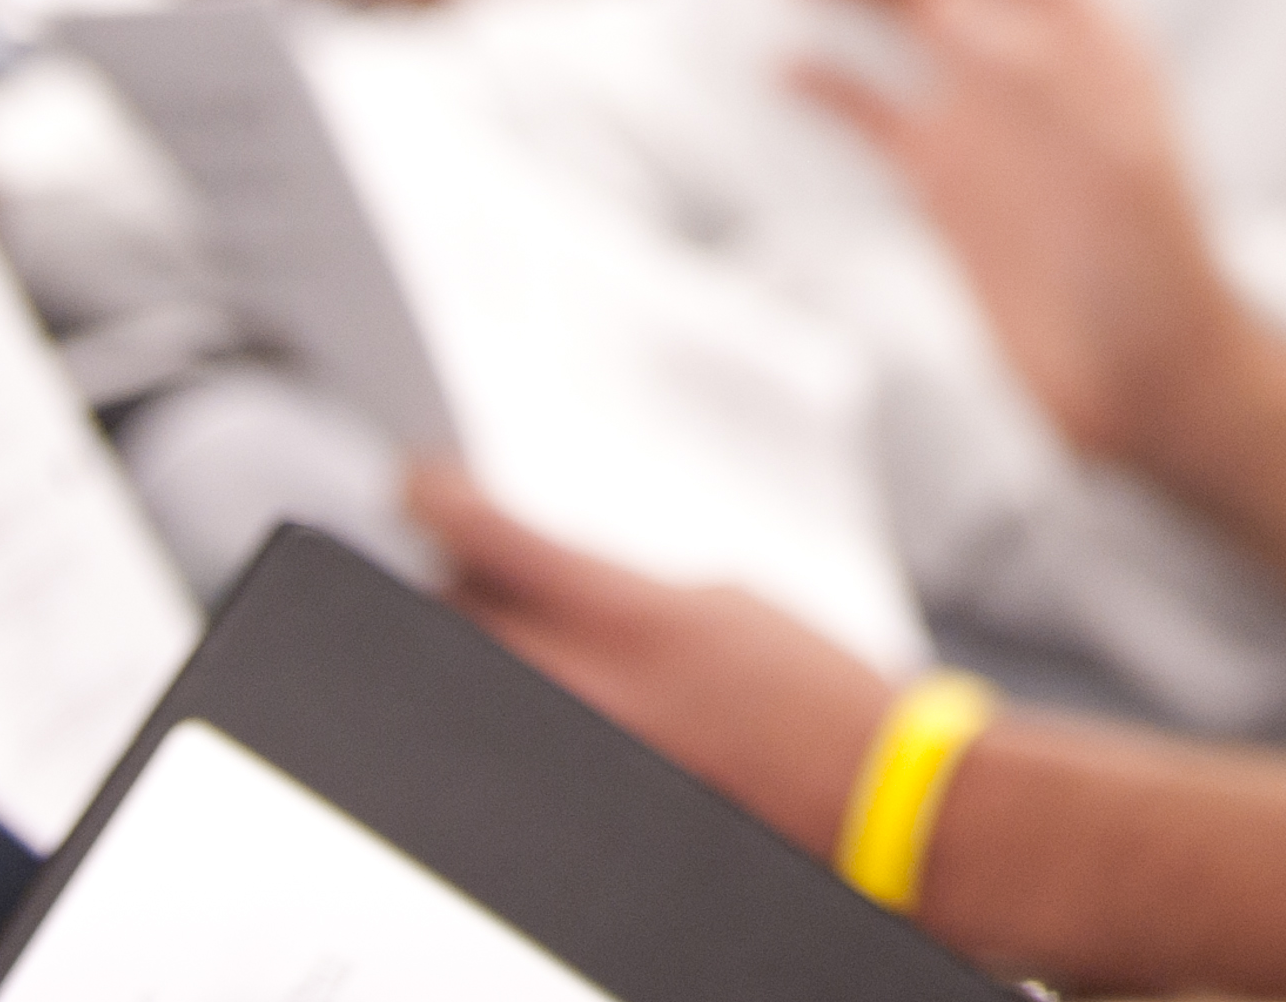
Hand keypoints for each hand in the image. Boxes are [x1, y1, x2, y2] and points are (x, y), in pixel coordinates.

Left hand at [409, 464, 887, 838]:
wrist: (866, 792)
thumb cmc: (816, 693)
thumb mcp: (721, 604)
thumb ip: (622, 592)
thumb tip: (552, 588)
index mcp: (630, 616)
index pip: (492, 541)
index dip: (438, 501)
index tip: (419, 484)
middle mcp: (588, 688)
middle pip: (456, 616)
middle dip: (454, 579)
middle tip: (466, 558)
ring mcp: (579, 752)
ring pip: (475, 683)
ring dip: (481, 646)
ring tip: (504, 626)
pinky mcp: (585, 800)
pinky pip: (516, 739)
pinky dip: (520, 704)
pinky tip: (546, 689)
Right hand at [792, 0, 1251, 473]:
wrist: (1147, 384)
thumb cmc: (1148, 275)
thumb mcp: (1102, 164)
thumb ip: (1026, 74)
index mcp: (1087, 41)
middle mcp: (1033, 69)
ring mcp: (988, 126)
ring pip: (910, 26)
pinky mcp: (950, 189)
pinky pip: (877, 114)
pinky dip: (830, 84)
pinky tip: (782, 67)